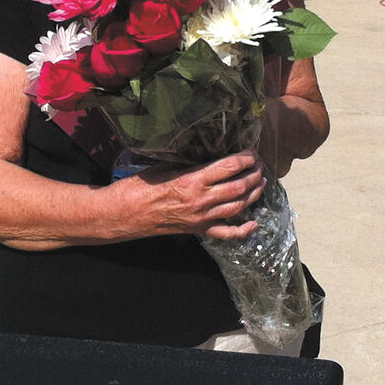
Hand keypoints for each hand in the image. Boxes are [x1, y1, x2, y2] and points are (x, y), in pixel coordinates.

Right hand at [139, 151, 265, 240]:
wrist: (123, 214)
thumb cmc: (138, 187)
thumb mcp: (163, 166)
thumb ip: (187, 162)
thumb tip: (204, 150)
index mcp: (192, 180)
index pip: (229, 167)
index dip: (246, 158)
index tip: (252, 152)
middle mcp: (201, 200)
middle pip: (239, 187)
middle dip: (255, 174)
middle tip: (260, 166)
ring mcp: (201, 218)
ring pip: (238, 207)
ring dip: (254, 195)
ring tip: (261, 183)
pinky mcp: (198, 231)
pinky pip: (227, 233)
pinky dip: (243, 230)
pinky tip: (254, 223)